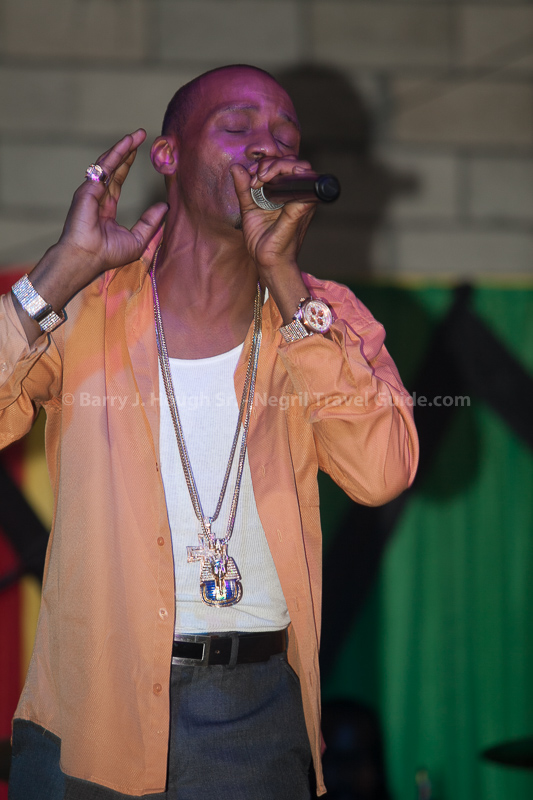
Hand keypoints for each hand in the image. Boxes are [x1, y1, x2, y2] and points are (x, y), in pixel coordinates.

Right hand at [58, 129, 167, 285]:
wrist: (87, 257)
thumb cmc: (108, 254)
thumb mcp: (138, 239)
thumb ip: (151, 222)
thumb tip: (165, 207)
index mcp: (106, 208)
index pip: (117, 180)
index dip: (127, 165)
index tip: (139, 151)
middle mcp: (97, 196)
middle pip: (113, 167)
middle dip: (126, 150)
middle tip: (140, 134)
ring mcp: (91, 191)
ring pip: (108, 162)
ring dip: (122, 147)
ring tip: (136, 134)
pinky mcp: (89, 188)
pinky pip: (105, 167)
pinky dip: (116, 154)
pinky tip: (127, 144)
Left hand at [230, 156, 315, 276]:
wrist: (267, 262)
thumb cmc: (262, 239)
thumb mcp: (248, 209)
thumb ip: (243, 188)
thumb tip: (236, 167)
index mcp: (287, 194)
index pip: (286, 166)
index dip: (269, 163)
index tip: (252, 175)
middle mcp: (298, 195)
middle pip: (294, 162)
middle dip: (272, 163)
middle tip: (256, 177)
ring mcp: (303, 201)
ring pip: (301, 167)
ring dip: (277, 166)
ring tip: (260, 179)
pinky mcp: (302, 207)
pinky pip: (302, 183)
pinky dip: (285, 174)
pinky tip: (266, 181)